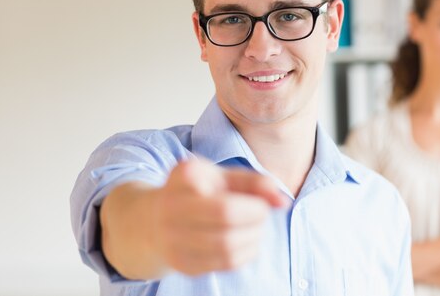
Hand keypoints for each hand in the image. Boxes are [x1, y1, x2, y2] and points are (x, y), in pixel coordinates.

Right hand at [152, 158, 286, 275]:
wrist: (156, 222)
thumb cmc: (200, 192)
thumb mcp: (224, 177)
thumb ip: (256, 182)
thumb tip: (283, 202)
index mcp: (183, 175)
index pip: (213, 181)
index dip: (248, 196)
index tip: (251, 195)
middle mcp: (172, 206)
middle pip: (226, 214)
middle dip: (256, 214)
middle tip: (261, 211)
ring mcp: (173, 238)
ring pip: (228, 244)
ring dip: (254, 235)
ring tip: (255, 227)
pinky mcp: (182, 264)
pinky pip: (226, 263)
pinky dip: (246, 252)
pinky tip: (244, 240)